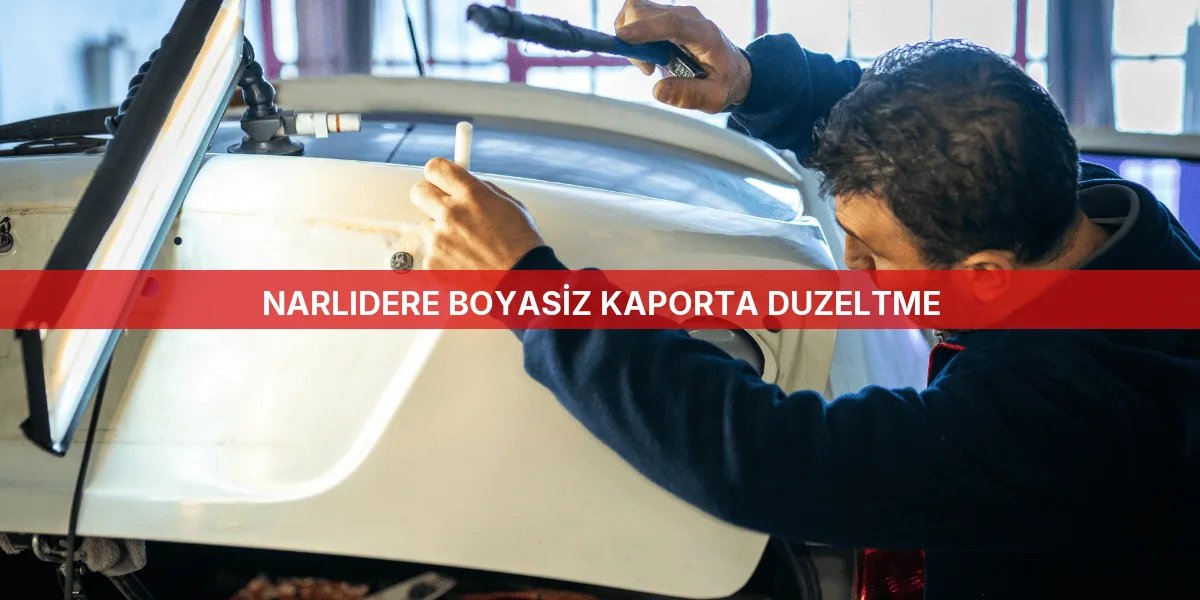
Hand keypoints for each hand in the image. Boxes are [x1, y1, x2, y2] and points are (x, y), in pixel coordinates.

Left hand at [409, 158, 544, 269]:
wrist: (520, 283)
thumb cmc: (521, 248)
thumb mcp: (511, 206)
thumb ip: (483, 191)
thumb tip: (467, 185)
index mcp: (471, 194)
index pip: (435, 168)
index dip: (438, 174)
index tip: (440, 180)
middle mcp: (451, 214)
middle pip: (419, 192)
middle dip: (429, 197)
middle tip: (442, 207)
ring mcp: (438, 240)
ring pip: (425, 226)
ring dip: (440, 233)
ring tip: (466, 246)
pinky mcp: (432, 263)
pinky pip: (430, 253)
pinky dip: (443, 258)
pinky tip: (464, 262)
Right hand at [614, 0, 751, 113]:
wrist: (732, 68)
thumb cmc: (725, 81)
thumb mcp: (715, 98)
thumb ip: (688, 95)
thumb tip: (658, 90)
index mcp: (705, 34)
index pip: (672, 23)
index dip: (645, 28)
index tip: (623, 37)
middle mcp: (690, 17)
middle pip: (645, 12)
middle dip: (633, 40)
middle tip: (648, 68)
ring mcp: (677, 13)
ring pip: (637, 11)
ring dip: (633, 38)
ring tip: (651, 62)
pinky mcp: (667, 16)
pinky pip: (639, 16)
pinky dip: (635, 35)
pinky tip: (651, 55)